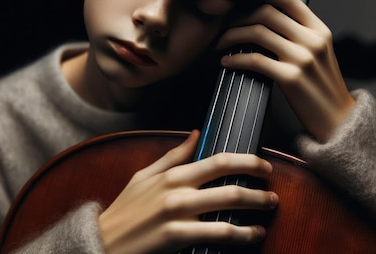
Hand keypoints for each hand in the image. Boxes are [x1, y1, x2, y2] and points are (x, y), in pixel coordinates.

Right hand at [98, 130, 277, 253]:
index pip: (218, 159)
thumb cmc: (125, 210)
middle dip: (258, 186)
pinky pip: (218, 233)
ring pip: (228, 205)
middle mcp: (178, 190)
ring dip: (255, 207)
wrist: (101, 242)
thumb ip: (173, 155)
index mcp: (173, 174)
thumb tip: (196, 133)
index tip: (264, 165)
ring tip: (269, 210)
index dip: (247, 160)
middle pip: (229, 181)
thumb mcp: (144, 176)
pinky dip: (241, 234)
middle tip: (274, 192)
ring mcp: (178, 213)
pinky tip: (253, 234)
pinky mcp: (177, 237)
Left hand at [217, 0, 354, 142]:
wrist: (338, 120)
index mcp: (319, 30)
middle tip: (226, 27)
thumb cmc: (323, 88)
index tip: (243, 7)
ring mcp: (302, 58)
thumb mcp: (320, 53)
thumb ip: (300, 35)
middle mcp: (312, 40)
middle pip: (266, 12)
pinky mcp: (291, 78)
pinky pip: (255, 60)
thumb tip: (266, 22)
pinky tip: (227, 62)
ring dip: (232, 36)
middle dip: (239, 17)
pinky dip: (236, 59)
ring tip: (221, 44)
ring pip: (258, 32)